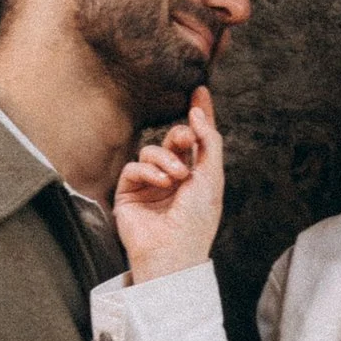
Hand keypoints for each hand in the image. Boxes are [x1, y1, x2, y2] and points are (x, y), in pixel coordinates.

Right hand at [115, 87, 223, 281]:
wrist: (174, 250)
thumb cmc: (197, 219)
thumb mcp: (212, 177)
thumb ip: (209, 140)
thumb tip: (198, 111)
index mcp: (196, 177)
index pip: (196, 140)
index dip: (199, 115)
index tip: (200, 91)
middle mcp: (172, 178)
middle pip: (173, 140)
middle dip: (180, 135)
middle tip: (185, 139)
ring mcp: (149, 185)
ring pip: (151, 151)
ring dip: (165, 158)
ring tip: (176, 176)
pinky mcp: (128, 193)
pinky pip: (133, 168)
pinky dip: (148, 171)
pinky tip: (161, 182)